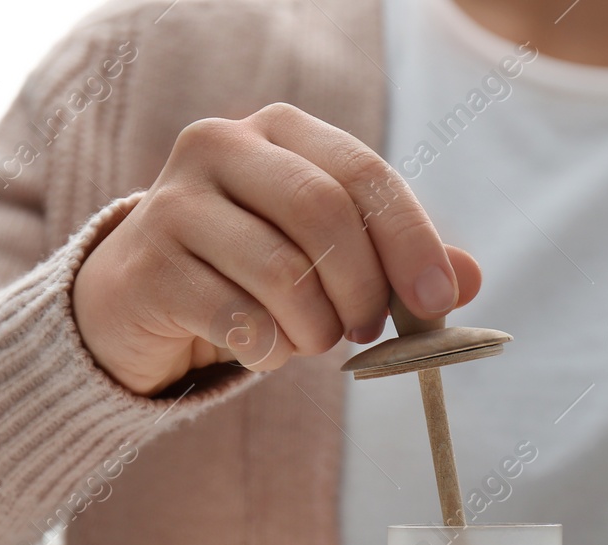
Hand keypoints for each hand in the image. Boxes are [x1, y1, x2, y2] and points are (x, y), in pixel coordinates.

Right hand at [72, 102, 482, 394]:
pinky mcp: (148, 265)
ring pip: (282, 273)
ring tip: (310, 341)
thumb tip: (470, 278)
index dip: (410, 239)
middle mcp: (220, 146)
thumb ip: (394, 262)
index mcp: (278, 130)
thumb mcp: (327, 259)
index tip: (437, 300)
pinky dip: (268, 351)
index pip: (362, 173)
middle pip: (322, 214)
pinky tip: (262, 351)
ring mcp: (174, 202)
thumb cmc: (247, 273)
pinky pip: (238, 319)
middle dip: (362, 288)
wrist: (137, 303)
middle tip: (367, 331)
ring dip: (315, 328)